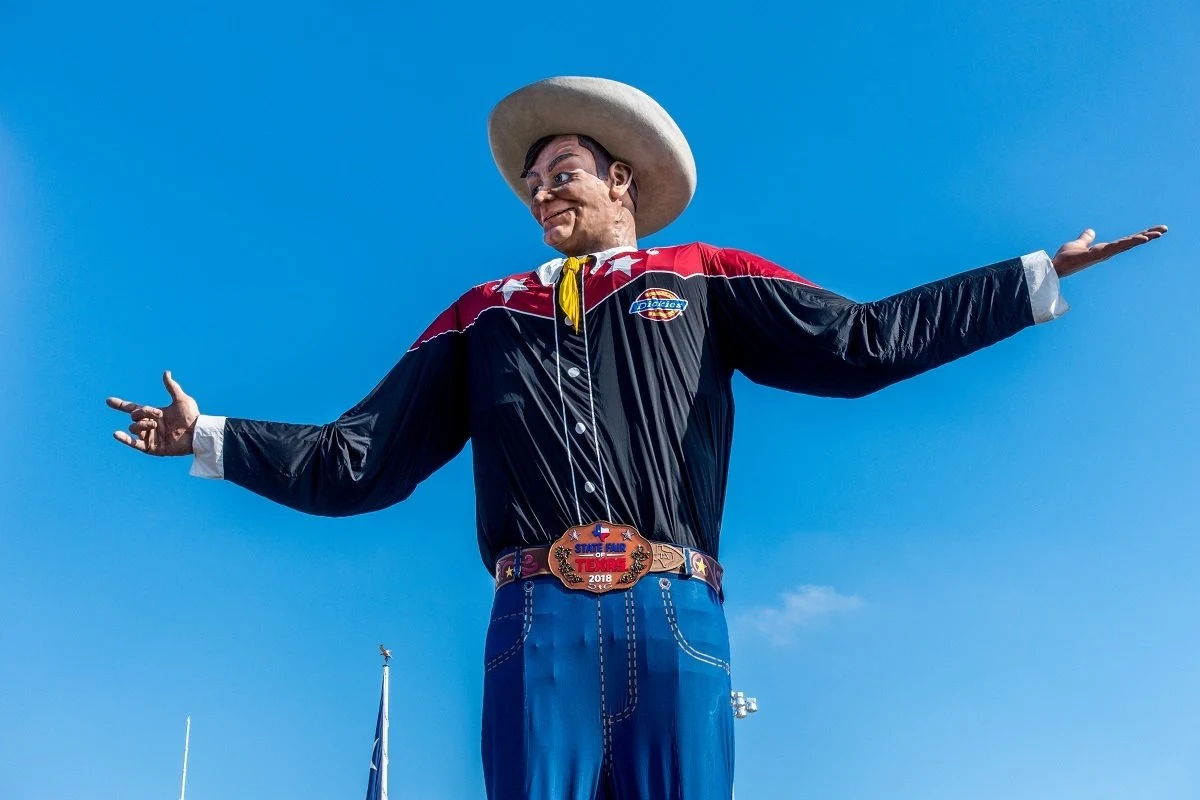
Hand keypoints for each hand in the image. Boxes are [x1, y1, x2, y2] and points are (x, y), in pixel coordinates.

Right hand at [107, 371, 199, 455]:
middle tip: (158, 415)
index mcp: (154, 414)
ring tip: (154, 424)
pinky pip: (134, 444)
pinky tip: (116, 434)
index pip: (133, 408)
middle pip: (135, 416)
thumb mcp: (181, 399)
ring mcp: (150, 437)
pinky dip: (125, 439)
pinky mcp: (152, 448)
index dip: (121, 405)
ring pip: (134, 428)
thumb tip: (166, 372)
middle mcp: (150, 425)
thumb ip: (172, 387)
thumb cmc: (192, 416)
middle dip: (143, 413)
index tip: (109, 401)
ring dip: (141, 424)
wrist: (197, 433)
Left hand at [1053, 225, 1167, 277]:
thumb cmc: (1065, 258)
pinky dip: (1128, 242)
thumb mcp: (1078, 244)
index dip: (1139, 235)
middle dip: (1147, 235)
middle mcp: (1107, 252)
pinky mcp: (1097, 254)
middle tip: (1164, 230)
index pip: (1125, 240)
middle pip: (1130, 242)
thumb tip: (1091, 231)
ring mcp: (1103, 254)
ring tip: (1157, 233)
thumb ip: (1086, 239)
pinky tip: (1141, 238)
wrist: (1054, 267)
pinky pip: (1116, 247)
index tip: (1154, 231)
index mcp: (1105, 249)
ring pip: (1126, 244)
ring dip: (1141, 238)